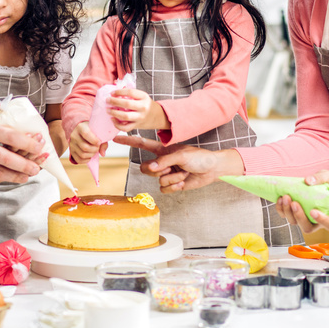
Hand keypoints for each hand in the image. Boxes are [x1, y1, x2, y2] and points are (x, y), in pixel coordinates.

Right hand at [0, 110, 43, 183]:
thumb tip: (21, 133)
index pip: (11, 137)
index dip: (28, 143)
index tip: (40, 145)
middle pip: (7, 159)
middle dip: (26, 165)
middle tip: (38, 167)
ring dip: (16, 175)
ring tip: (29, 175)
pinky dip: (3, 177)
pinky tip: (12, 176)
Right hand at [69, 122, 106, 162]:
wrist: (81, 131)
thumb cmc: (92, 131)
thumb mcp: (98, 132)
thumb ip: (103, 142)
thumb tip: (103, 154)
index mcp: (80, 127)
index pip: (86, 134)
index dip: (94, 140)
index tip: (99, 142)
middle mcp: (74, 135)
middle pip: (85, 147)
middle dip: (94, 149)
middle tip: (97, 147)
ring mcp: (71, 144)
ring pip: (82, 154)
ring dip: (91, 155)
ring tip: (94, 151)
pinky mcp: (71, 151)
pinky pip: (78, 160)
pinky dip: (86, 160)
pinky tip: (89, 156)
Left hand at [105, 88, 153, 130]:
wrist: (157, 116)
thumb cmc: (145, 104)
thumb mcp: (142, 96)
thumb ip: (130, 94)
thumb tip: (115, 90)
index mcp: (144, 97)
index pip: (130, 92)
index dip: (119, 92)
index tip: (112, 93)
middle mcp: (143, 107)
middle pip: (127, 104)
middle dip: (114, 101)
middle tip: (107, 100)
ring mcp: (140, 117)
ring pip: (125, 116)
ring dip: (114, 113)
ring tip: (108, 110)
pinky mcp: (137, 126)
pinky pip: (125, 127)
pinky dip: (117, 125)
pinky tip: (112, 119)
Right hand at [113, 134, 242, 192]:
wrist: (212, 170)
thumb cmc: (199, 158)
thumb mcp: (182, 155)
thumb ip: (164, 161)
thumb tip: (150, 168)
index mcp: (162, 150)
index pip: (141, 144)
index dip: (128, 141)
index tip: (115, 138)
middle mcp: (161, 161)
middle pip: (145, 168)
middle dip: (158, 170)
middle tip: (172, 167)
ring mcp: (166, 174)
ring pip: (157, 180)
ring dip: (173, 178)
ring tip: (184, 173)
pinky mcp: (172, 185)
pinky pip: (165, 189)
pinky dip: (175, 187)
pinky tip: (184, 182)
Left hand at [275, 170, 328, 234]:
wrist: (323, 183)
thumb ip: (321, 178)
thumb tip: (308, 180)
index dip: (321, 220)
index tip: (313, 211)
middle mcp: (318, 222)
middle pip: (308, 227)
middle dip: (299, 216)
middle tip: (294, 203)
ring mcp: (305, 219)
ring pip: (295, 222)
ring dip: (287, 211)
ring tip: (285, 197)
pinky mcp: (295, 214)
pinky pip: (286, 216)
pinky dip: (281, 209)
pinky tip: (280, 199)